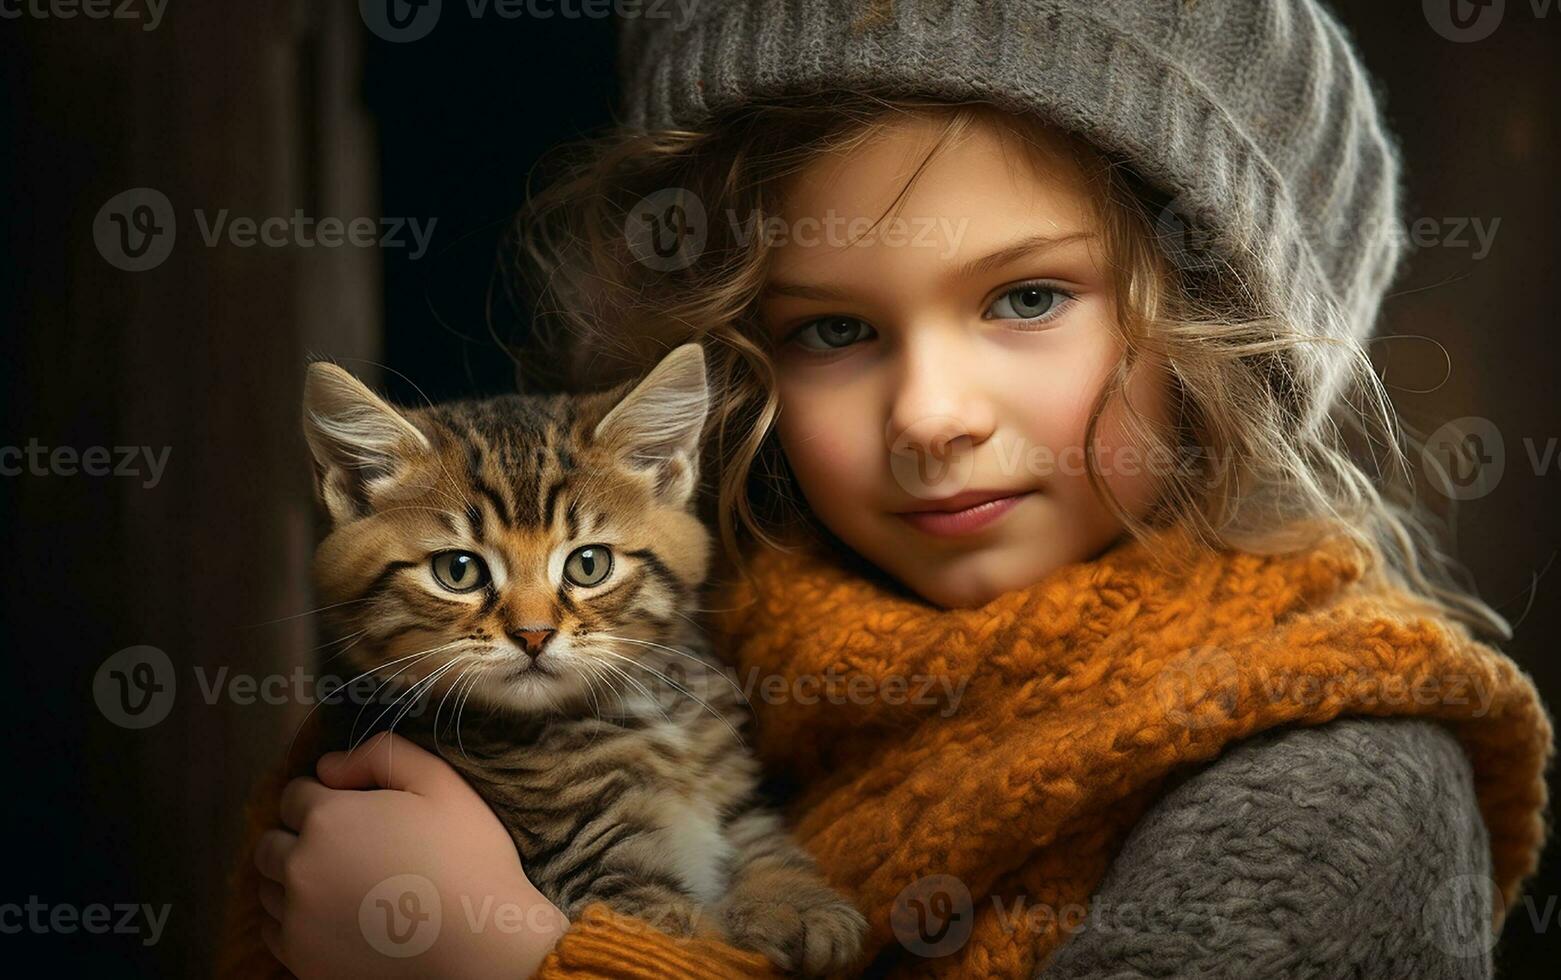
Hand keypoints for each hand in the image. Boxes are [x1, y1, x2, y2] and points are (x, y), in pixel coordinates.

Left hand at [255, 732, 568, 978]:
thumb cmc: (466, 856)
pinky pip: (273, 929)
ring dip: (291, 876)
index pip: (293, 794)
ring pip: (267, 886)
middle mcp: (300, 866)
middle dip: (297, 835)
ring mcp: (297, 917)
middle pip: (271, 842)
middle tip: (343, 846)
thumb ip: (381, 753)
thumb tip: (328, 766)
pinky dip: (291, 917)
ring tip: (337, 880)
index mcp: (328, 817)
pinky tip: (330, 913)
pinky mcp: (302, 958)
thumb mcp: (439, 782)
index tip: (351, 808)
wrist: (480, 942)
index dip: (323, 795)